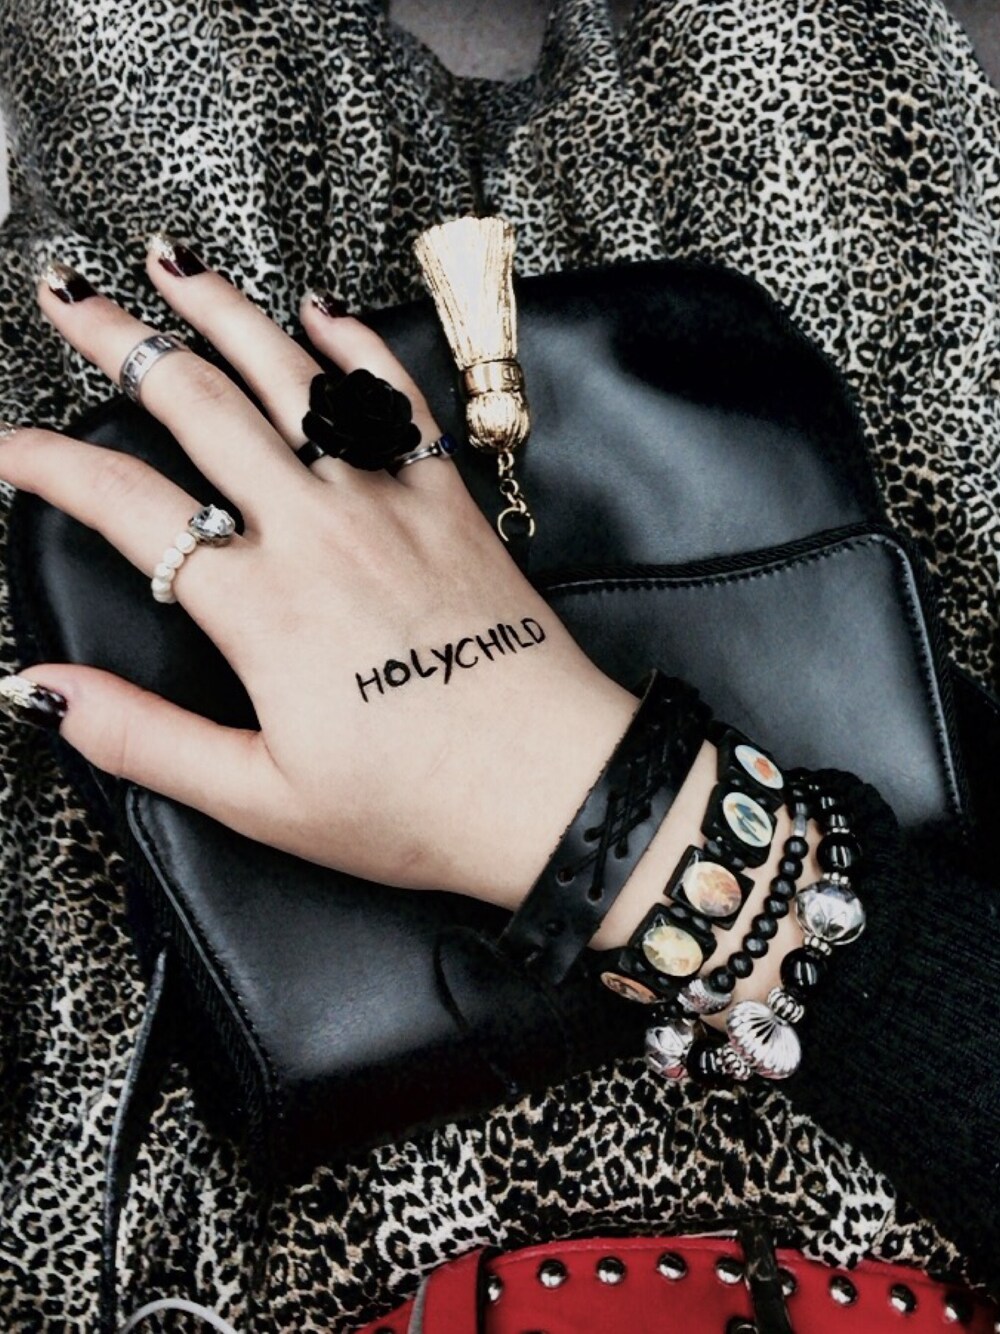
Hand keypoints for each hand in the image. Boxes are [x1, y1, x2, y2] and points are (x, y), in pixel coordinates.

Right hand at [0, 241, 821, 1016]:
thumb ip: (144, 740)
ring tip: (171, 267)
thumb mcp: (261, 799)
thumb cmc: (416, 807)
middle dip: (120, 343)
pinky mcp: (450, 504)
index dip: (48, 465)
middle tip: (68, 298)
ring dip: (224, 312)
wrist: (555, 787)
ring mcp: (390, 506)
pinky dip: (354, 347)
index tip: (8, 448)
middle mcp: (318, 530)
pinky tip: (320, 311)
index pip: (123, 505)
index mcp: (260, 605)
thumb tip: (45, 692)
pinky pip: (395, 402)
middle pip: (198, 404)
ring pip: (292, 378)